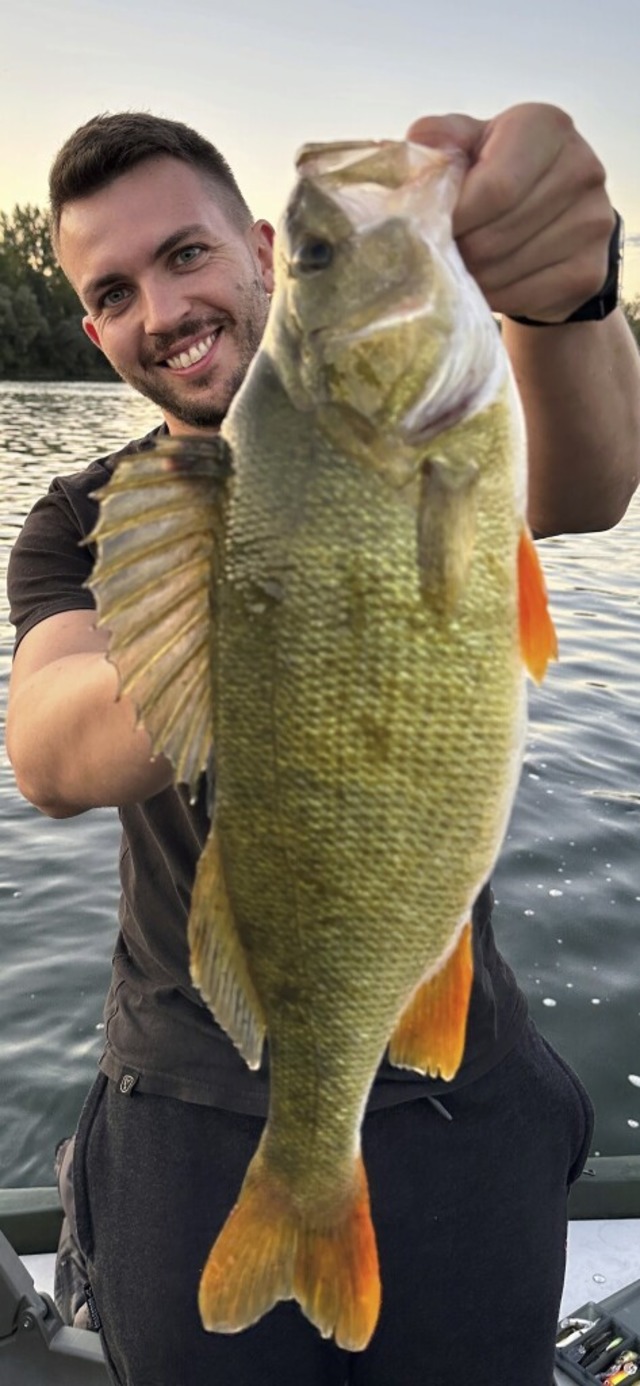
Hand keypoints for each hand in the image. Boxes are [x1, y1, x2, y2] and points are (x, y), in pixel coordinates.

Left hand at [406, 103, 614, 322]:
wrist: (554, 216)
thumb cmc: (500, 173)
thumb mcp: (471, 143)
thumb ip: (443, 139)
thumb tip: (418, 143)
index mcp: (546, 127)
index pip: (494, 188)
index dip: (454, 219)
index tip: (427, 231)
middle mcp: (580, 169)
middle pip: (494, 235)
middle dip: (457, 252)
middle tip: (437, 256)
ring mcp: (592, 222)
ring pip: (504, 270)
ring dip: (471, 278)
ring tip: (459, 268)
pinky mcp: (591, 270)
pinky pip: (524, 296)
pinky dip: (494, 297)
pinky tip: (485, 284)